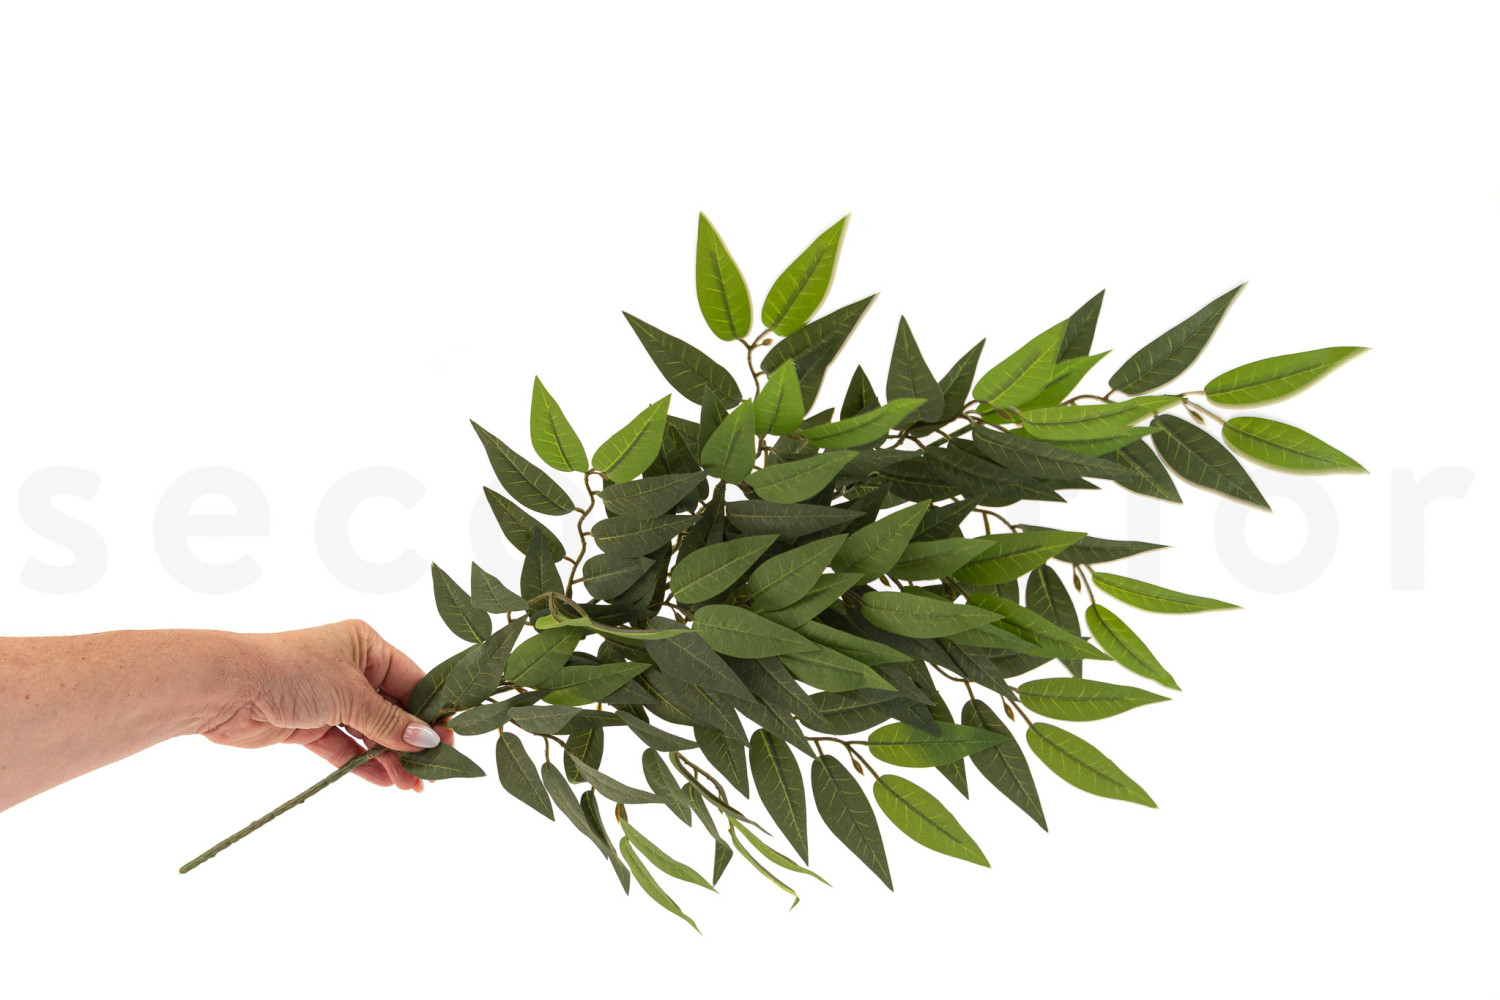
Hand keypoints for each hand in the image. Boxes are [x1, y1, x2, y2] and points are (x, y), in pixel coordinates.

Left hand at [199, 619, 453, 791]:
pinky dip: (362, 763)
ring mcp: (329, 698)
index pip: (412, 680)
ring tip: (411, 786)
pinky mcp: (308, 725)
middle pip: (393, 710)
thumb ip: (390, 723)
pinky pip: (344, 747)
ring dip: (390, 758)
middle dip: (411, 742)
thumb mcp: (351, 695)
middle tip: (433, 772)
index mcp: (366, 646)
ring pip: (370, 732)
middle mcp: (351, 669)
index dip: (431, 712)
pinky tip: (384, 782)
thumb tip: (429, 741)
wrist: (227, 688)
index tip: (450, 741)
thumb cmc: (292, 672)